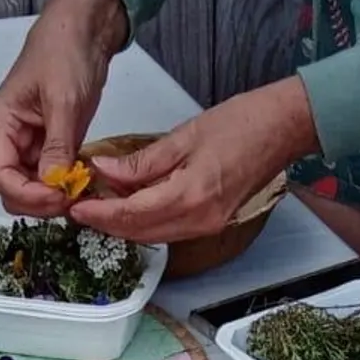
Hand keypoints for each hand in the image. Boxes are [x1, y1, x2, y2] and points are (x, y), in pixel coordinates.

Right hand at [0, 0, 126, 216]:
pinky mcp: (50, 145)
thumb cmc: (65, 53)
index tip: (59, 197)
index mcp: (0, 124)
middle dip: (38, 202)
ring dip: (52, 198)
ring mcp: (29, 144)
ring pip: (31, 189)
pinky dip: (63, 186)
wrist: (83, 30)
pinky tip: (82, 183)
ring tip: (79, 191)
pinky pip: (49, 178)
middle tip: (72, 199)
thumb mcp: (63, 100)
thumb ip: (57, 145)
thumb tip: (53, 185)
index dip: (27, 195)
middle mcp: (8, 139)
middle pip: (12, 190)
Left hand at [75, 79, 317, 243]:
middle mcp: (198, 221)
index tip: (76, 206)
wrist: (282, 130)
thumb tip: (103, 171)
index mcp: (190, 196)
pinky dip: (145, 221)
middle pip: (139, 232)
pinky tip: (131, 204)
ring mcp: (207, 226)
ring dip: (124, 224)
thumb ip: (142, 162)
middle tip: (80, 207)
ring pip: (153, 235)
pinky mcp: (211, 223)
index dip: (100, 213)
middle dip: (106, 223)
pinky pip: (169, 229)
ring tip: (99, 205)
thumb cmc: (241, 124)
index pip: (132, 215)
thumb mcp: (183, 136)